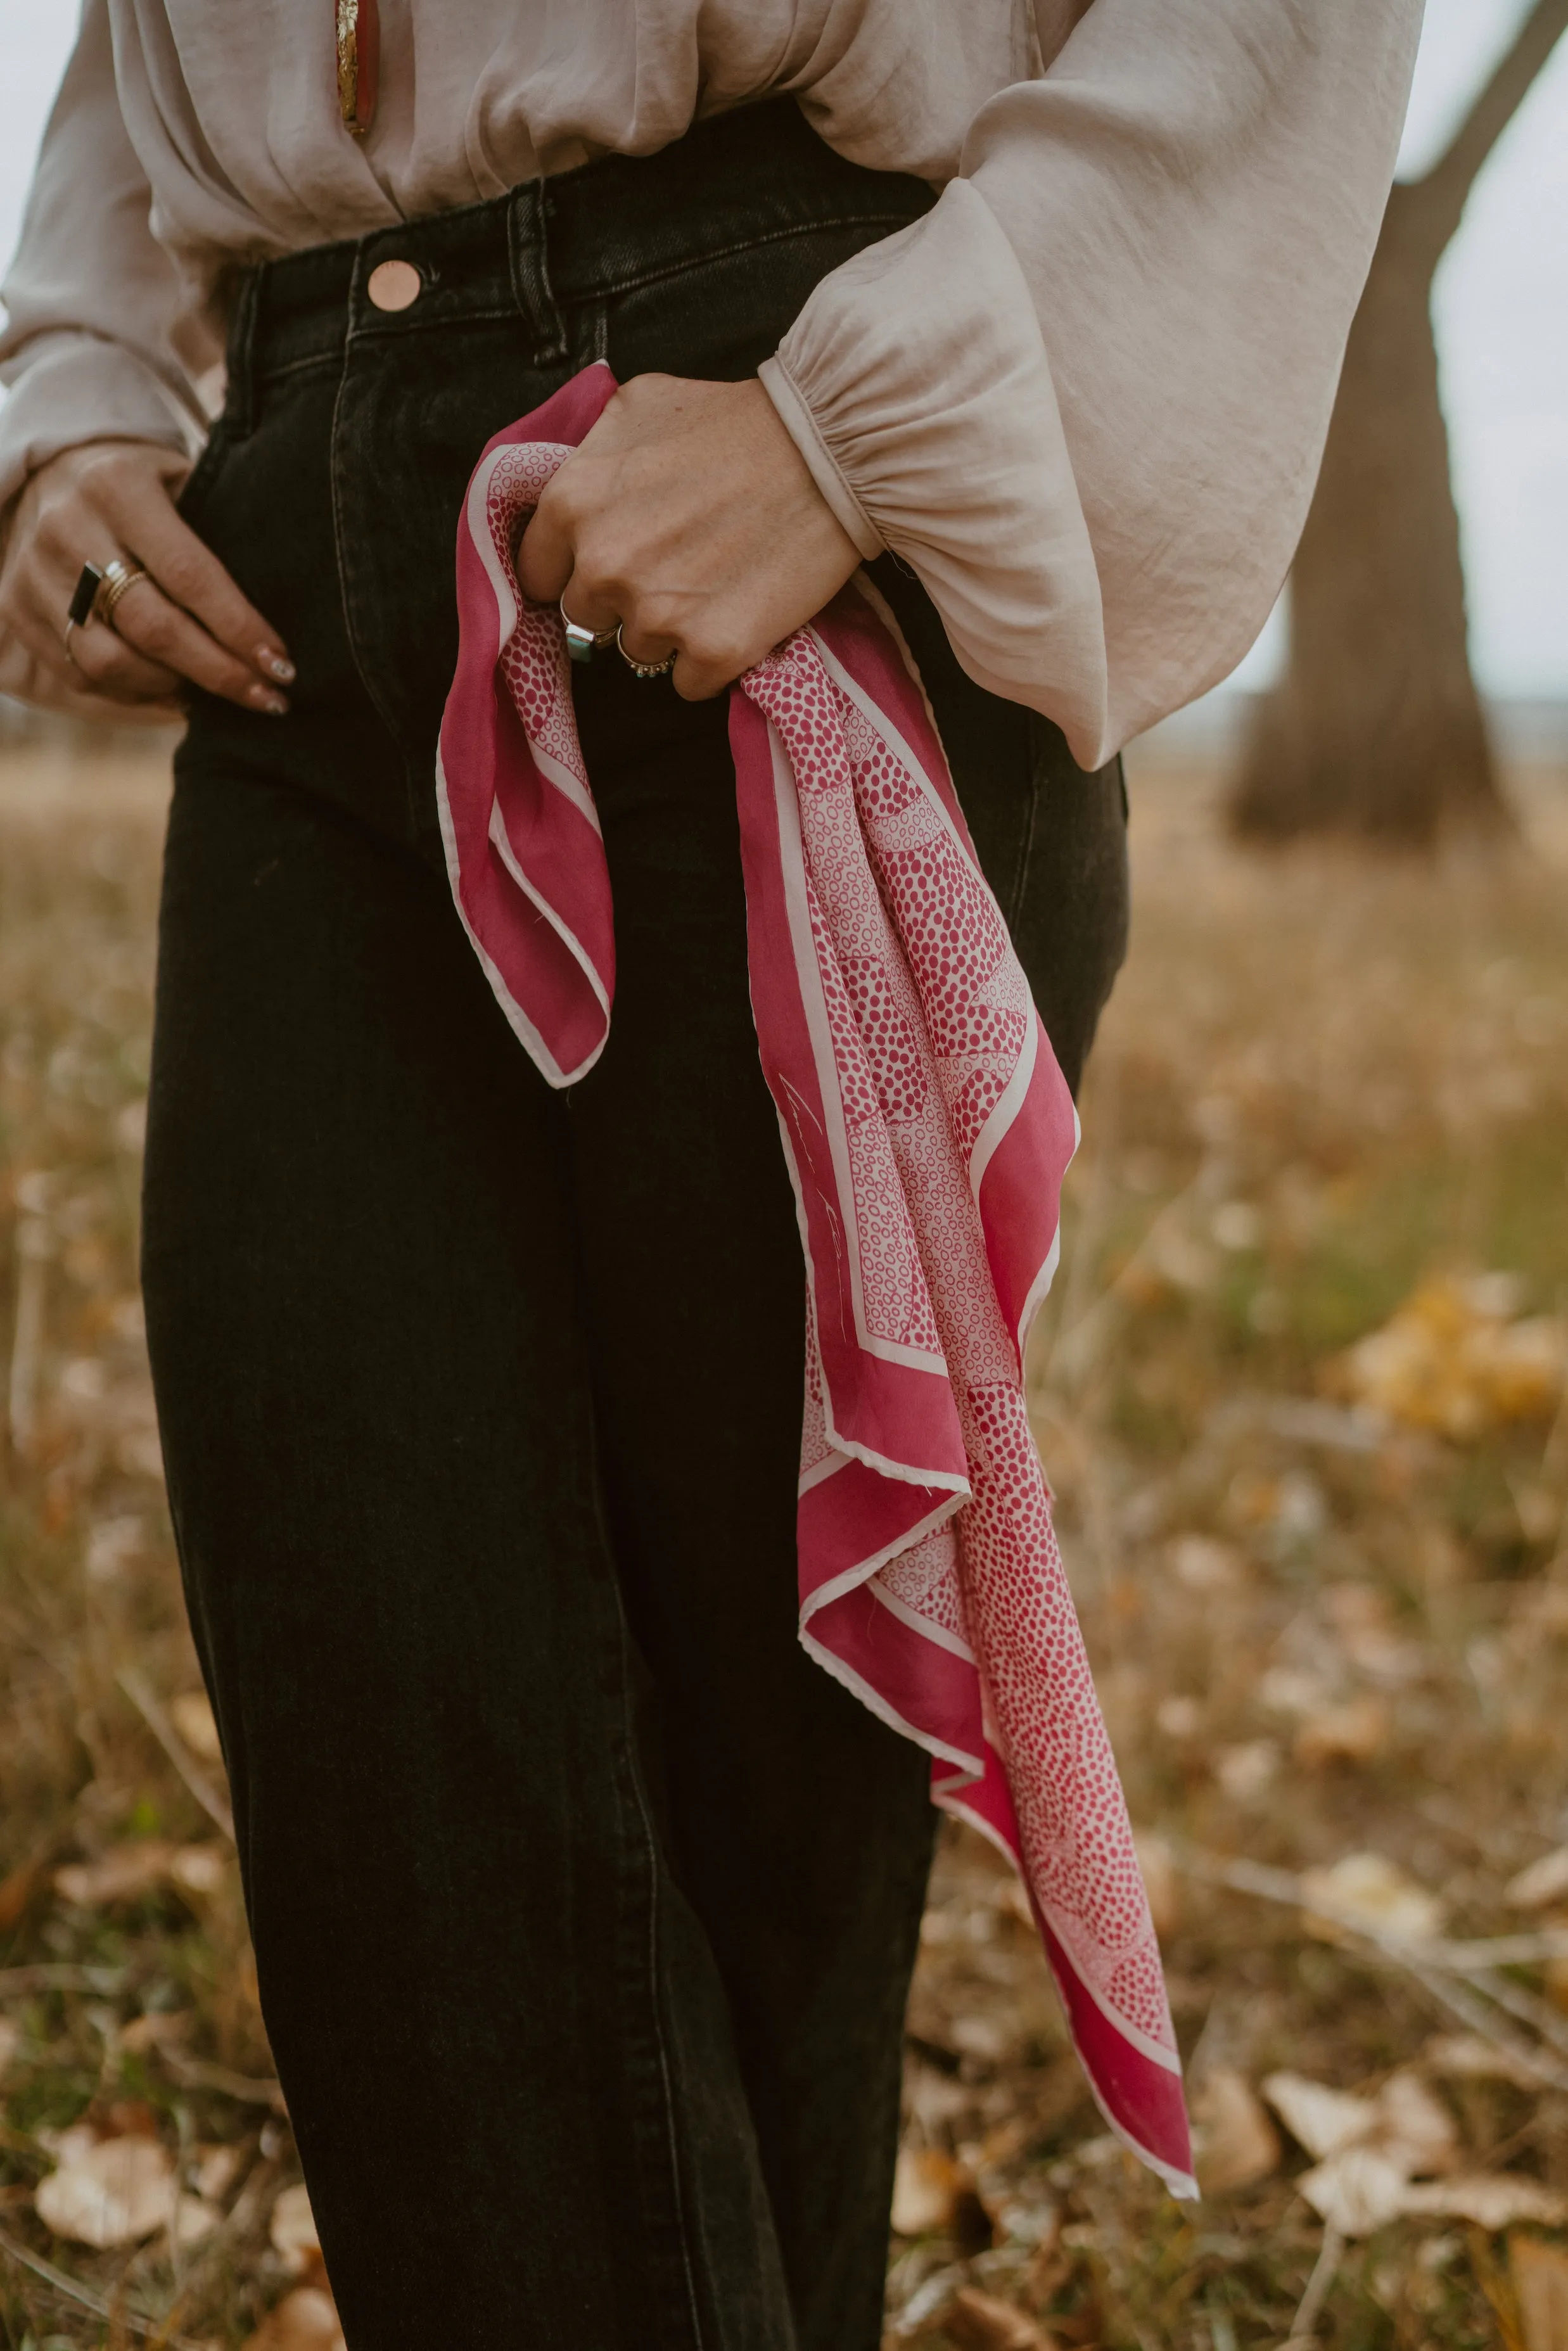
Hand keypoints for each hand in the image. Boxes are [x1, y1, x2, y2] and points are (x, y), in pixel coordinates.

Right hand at [0, 440, 293, 721]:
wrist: (50, 473)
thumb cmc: (142, 485)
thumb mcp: (179, 481)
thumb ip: (217, 534)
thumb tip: (276, 621)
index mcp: (116, 487)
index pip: (189, 575)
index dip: (239, 629)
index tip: (283, 666)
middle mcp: (67, 528)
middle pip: (153, 627)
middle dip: (219, 672)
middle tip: (269, 697)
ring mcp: (33, 573)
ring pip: (112, 663)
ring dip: (177, 688)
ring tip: (218, 691)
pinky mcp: (17, 609)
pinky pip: (82, 675)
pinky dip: (136, 693)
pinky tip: (174, 690)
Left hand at [516, 375, 862, 699]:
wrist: (828, 450)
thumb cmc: (734, 421)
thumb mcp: (639, 407)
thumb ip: (590, 455)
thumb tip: (571, 489)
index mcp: (572, 505)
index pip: (537, 575)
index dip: (570, 571)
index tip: (605, 565)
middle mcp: (603, 566)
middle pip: (587, 619)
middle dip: (621, 600)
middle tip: (673, 567)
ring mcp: (656, 616)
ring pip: (638, 652)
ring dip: (668, 630)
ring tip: (714, 584)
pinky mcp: (712, 652)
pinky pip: (688, 682)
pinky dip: (710, 659)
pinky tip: (737, 614)